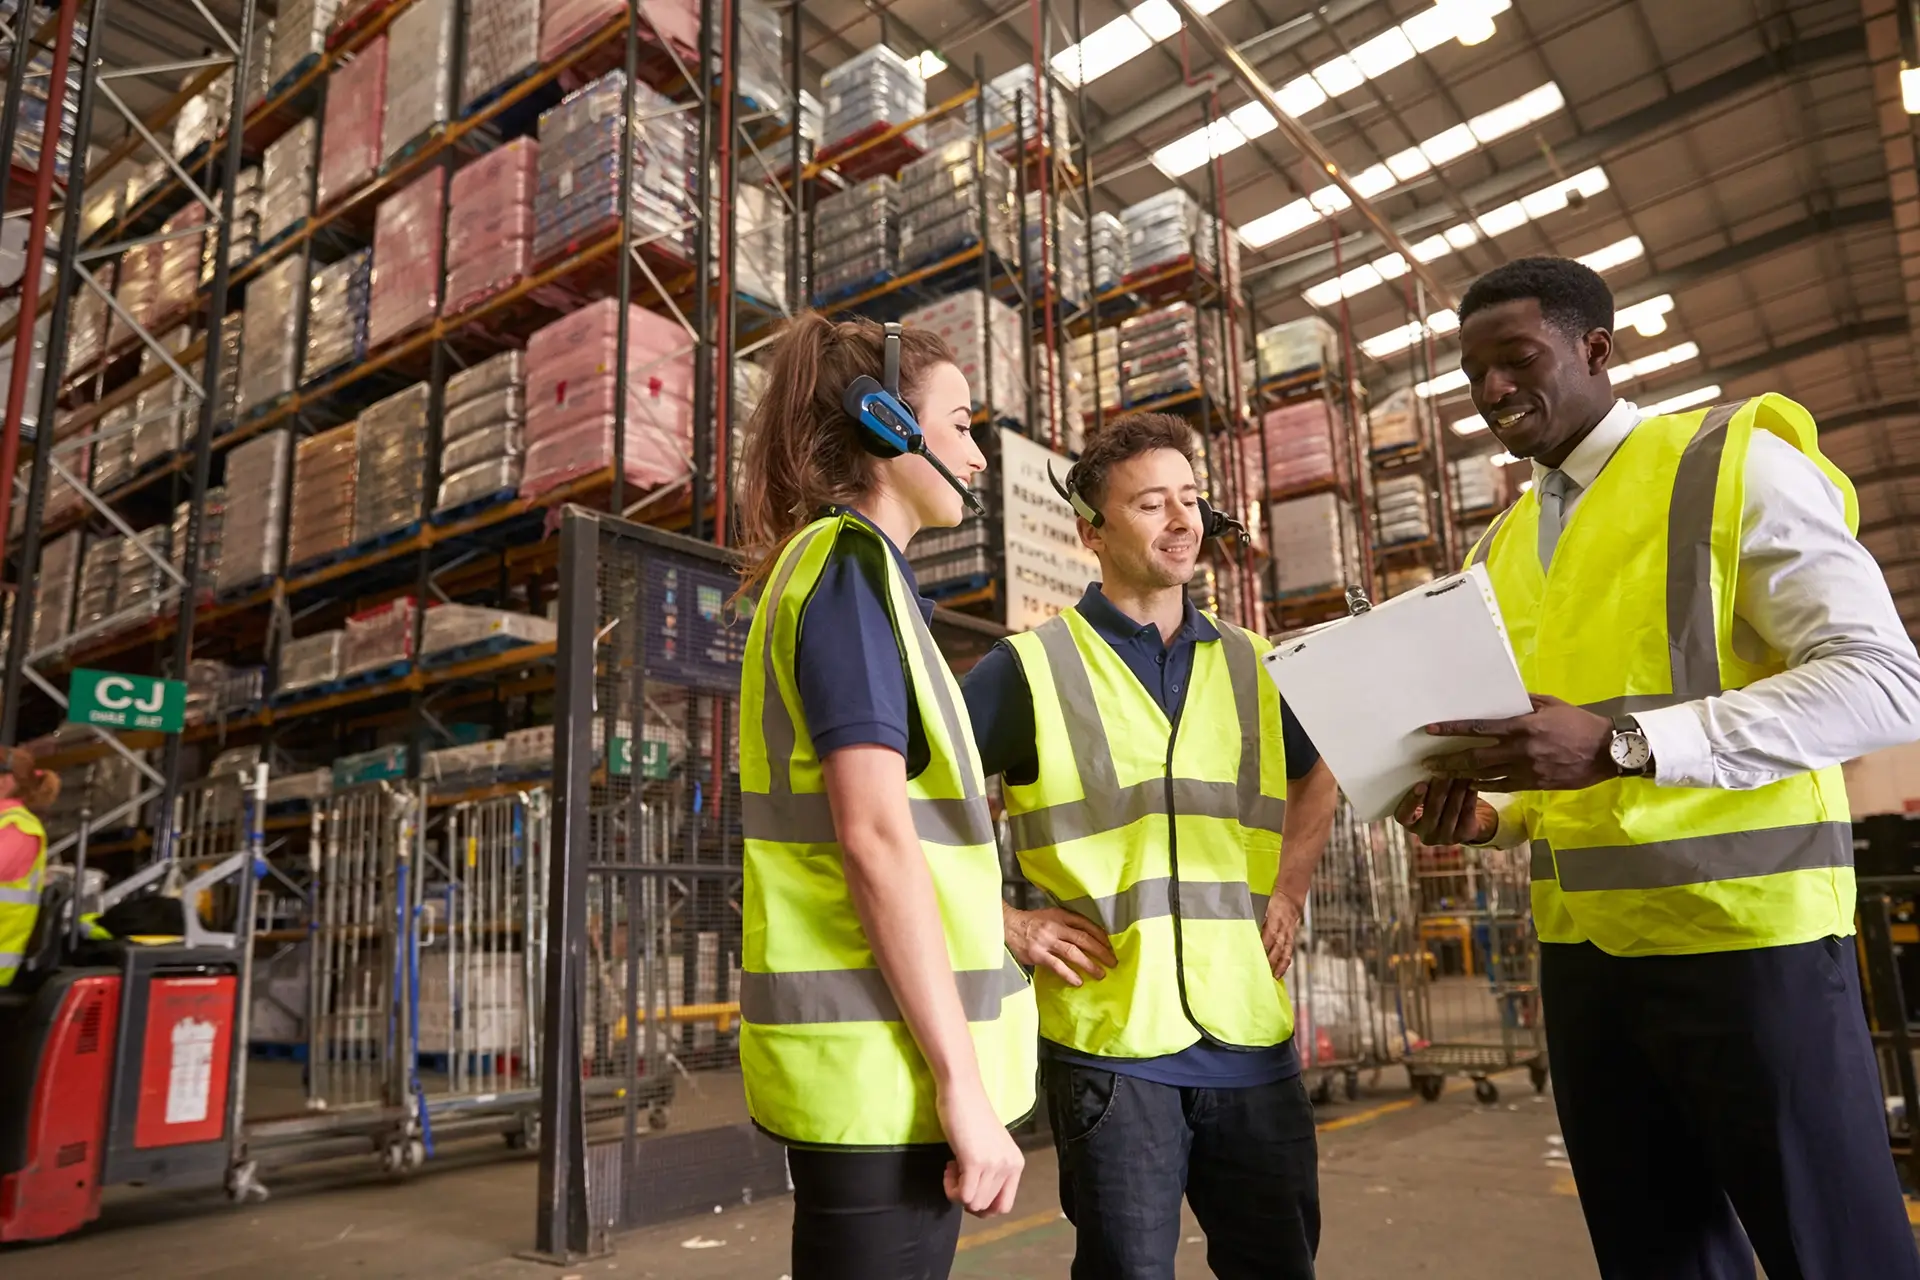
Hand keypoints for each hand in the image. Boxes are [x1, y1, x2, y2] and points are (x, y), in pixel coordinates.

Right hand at [938, 1083, 1023, 1215]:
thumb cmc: (971, 1115)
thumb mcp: (990, 1148)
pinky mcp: (975, 1161)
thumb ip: (992, 1172)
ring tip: (953, 1167)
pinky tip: (949, 1167)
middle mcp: (1010, 1166)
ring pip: (973, 1204)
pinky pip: (963, 1195)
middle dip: (968, 1197)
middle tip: (959, 1173)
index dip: (983, 1204)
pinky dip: (950, 1189)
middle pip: (987, 1208)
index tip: (970, 1185)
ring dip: (957, 1191)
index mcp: (1016, 1164)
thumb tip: (977, 1201)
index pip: (1004, 1205)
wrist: (961, 1090)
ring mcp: (994, 1164)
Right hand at [1004, 905, 1115, 986]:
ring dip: (1089, 964)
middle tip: (1112, 962)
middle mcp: (1055, 926)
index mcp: (1060, 915)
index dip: (1100, 935)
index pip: (1086, 924)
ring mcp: (1046, 941)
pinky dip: (1069, 974)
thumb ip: (1067, 922)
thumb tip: (1089, 936)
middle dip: (1101, 951)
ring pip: (1073, 953)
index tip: (1110, 945)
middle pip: (1084, 939)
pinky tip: (1078, 981)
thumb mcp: (1050, 914)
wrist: (1008, 926)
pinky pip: (1057, 966)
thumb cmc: (1032, 922)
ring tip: (1101, 974)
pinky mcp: (1038, 954)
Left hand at [1261, 890, 1304, 978]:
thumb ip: (1255, 919)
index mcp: (1274, 921)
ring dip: (1278, 966)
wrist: (1290, 900)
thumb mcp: (1262, 907)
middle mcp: (1282, 931)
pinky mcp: (1291, 940)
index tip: (1255, 957)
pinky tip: (1279, 973)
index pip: (1268, 937)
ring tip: (1272, 977)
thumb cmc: (1274, 903)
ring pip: (1284, 953)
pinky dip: (1284, 964)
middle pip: (1276, 948)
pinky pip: (1289, 954)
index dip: (1263, 947)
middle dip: (1270, 961)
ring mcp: (1288, 936)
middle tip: (1262, 972)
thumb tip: (1242, 928)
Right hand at [1394, 778, 1498, 844]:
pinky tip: (1472, 780)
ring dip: (1457, 787)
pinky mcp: (1463, 835)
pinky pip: (1467, 811)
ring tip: (1461, 770)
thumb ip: (1423, 788)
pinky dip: (1470, 794)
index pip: (1403, 815)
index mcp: (1410, 824)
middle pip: (1432, 810)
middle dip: (1439, 787)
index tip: (1421, 784)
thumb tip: (1429, 763)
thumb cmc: (1439, 804)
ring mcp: (1445, 838)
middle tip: (1445, 769)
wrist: (1464, 823)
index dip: (1411, 801)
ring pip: (1452, 809)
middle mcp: (1425, 834)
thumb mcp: (1425, 799)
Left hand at [1421, 694, 1614, 791]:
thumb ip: (1524, 701)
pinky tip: (1470, 784)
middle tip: (1428, 763)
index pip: (1480, 728)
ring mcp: (1528, 769)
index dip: (1453, 729)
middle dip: (1448, 760)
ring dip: (1461, 776)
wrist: (1607, 751)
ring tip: (1441, 777)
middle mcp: (1521, 749)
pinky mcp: (1535, 784)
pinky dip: (1484, 785)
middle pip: (1475, 757)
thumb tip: (1503, 696)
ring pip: (1486, 775)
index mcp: (1524, 726)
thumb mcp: (1551, 704)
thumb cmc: (1579, 722)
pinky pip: (1503, 786)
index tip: (1432, 730)